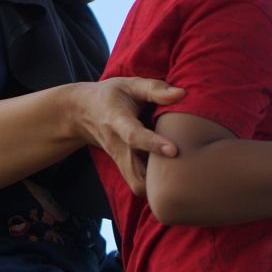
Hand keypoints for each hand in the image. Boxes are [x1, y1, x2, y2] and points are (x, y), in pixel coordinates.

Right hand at [71, 77, 183, 195]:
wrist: (83, 112)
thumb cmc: (112, 96)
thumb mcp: (129, 85)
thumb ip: (155, 89)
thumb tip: (182, 93)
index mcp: (117, 121)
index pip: (133, 136)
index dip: (153, 144)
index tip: (174, 150)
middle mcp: (117, 146)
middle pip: (135, 174)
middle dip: (160, 179)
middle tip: (188, 173)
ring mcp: (120, 161)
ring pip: (139, 185)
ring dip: (159, 186)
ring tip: (185, 177)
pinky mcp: (125, 168)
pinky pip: (140, 185)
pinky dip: (156, 187)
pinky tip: (175, 177)